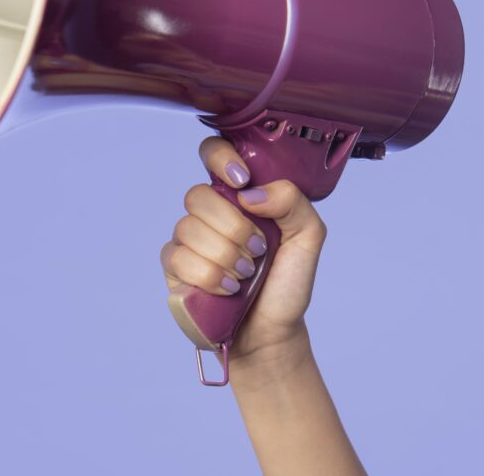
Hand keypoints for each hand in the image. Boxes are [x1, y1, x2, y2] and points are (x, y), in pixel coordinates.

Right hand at [160, 136, 327, 367]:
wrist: (271, 331)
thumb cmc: (287, 282)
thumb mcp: (308, 237)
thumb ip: (293, 202)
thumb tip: (251, 193)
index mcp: (239, 194)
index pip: (213, 152)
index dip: (220, 158)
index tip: (241, 181)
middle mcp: (209, 211)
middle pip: (198, 195)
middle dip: (234, 227)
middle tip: (258, 250)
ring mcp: (188, 238)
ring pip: (188, 228)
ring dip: (225, 257)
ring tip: (246, 275)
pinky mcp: (175, 266)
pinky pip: (179, 258)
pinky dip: (209, 276)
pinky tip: (227, 289)